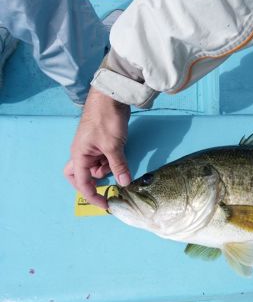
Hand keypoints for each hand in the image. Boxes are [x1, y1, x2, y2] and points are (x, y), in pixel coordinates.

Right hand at [65, 87, 130, 208]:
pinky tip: (120, 157)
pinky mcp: (102, 142)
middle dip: (91, 183)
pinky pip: (103, 158)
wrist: (111, 96)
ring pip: (95, 167)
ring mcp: (91, 147)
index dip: (93, 196)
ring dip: (106, 170)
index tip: (106, 205)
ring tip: (118, 164)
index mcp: (79, 155)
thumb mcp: (114, 145)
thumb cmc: (106, 119)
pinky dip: (111, 162)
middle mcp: (82, 153)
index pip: (82, 183)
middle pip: (80, 176)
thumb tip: (125, 183)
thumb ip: (118, 165)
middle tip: (106, 186)